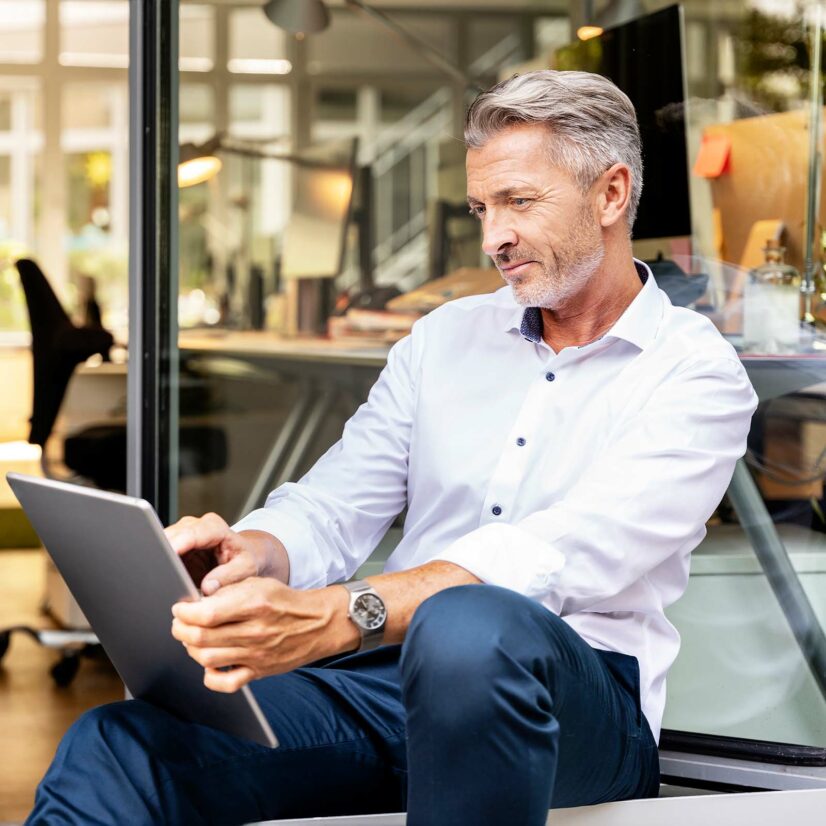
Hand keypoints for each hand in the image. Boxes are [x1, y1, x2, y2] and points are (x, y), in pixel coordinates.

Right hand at [164, 513, 288, 594]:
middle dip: (165, 556)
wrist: (246, 554)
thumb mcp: (246, 568)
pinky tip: (169, 576)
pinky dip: (163, 565)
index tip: (166, 558)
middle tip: (165, 577)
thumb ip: (228, 575)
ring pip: (162, 544)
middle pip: (171, 537)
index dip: (176, 545)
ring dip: (162, 561)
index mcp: (214, 527)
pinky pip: (163, 552)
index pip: (190, 534)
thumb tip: (208, 587)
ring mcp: (184, 534)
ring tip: (169, 579)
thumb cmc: (247, 558)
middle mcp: (196, 525)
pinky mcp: (176, 545)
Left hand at [171, 578, 356, 691]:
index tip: (180, 607)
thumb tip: (197, 602)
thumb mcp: (259, 584)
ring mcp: (256, 655)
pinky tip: (209, 664)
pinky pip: (226, 684)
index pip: (206, 614)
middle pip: (201, 638)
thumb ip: (229, 591)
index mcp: (254, 604)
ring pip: (207, 659)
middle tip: (180, 622)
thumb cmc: (286, 601)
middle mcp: (254, 631)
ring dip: (190, 649)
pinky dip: (209, 676)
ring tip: (191, 638)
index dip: (185, 612)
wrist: (318, 623)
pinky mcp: (259, 672)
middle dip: (181, 629)